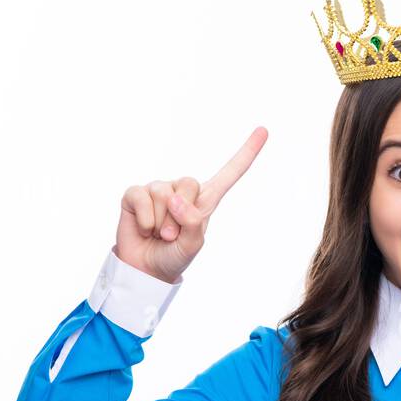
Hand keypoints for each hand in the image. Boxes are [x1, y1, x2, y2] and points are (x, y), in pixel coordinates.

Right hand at [115, 126, 268, 283]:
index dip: (246, 153)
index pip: (228, 174)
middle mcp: (182, 191)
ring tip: (159, 234)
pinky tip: (144, 228)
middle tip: (173, 235)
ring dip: (161, 221)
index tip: (264, 131)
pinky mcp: (136, 194)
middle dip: (180, 213)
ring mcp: (159, 190)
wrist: (145, 269)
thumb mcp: (193, 245)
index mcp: (205, 201)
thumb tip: (176, 198)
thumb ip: (193, 222)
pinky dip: (144, 218)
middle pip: (189, 182)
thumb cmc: (173, 256)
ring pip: (163, 193)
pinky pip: (141, 196)